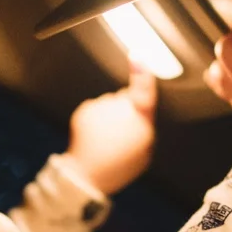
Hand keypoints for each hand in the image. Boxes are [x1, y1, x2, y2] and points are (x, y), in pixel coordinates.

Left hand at [61, 70, 157, 195]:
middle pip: (128, 96)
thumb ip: (146, 127)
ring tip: (108, 138)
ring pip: (111, 101)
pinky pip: (97, 107)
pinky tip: (97, 135)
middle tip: (123, 133)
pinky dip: (97, 118)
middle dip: (128, 108)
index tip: (137, 56)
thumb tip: (142, 111)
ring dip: (111, 114)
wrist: (86, 174)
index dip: (141, 73)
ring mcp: (100, 109)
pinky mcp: (85, 109)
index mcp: (139, 122)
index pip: (143, 92)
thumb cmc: (119, 166)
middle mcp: (118, 111)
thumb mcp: (145, 152)